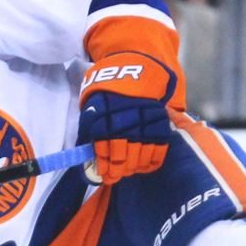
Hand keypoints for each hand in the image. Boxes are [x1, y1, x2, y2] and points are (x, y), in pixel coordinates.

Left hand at [76, 52, 173, 183]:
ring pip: (140, 155)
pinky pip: (158, 148)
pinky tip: (146, 166)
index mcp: (104, 120)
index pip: (104, 152)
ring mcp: (144, 124)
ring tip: (129, 171)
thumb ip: (88, 129)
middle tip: (116, 176)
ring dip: (133, 167)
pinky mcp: (160, 123)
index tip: (105, 175)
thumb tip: (85, 152)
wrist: (135, 68)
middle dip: (118, 171)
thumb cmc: (108, 91)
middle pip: (122, 157)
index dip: (104, 167)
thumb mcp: (91, 105)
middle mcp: (124, 124)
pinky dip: (152, 160)